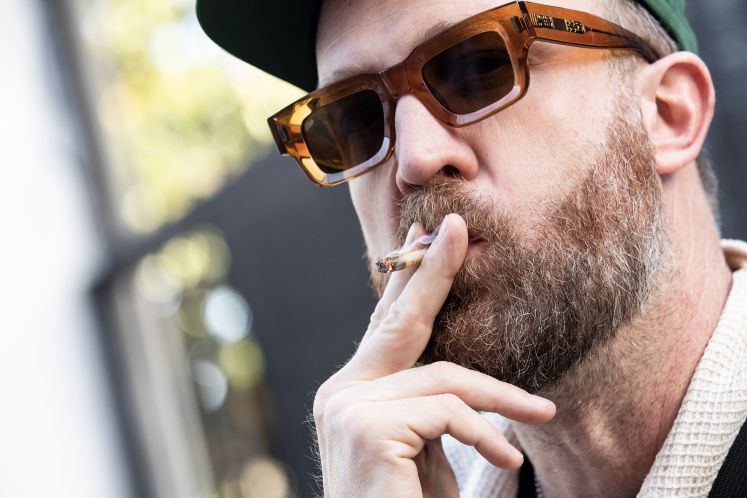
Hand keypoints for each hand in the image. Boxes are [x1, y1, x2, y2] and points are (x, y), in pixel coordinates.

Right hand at [313, 214, 555, 496]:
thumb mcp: (425, 449)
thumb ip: (430, 403)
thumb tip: (458, 369)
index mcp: (352, 391)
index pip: (387, 327)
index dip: (409, 279)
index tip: (429, 237)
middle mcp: (340, 391)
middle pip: (400, 322)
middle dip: (431, 270)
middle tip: (457, 229)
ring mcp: (346, 407)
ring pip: (442, 377)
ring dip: (499, 398)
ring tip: (540, 417)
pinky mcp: (364, 427)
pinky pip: (445, 410)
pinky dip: (485, 432)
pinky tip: (507, 458)